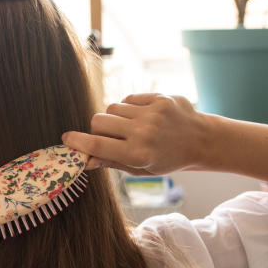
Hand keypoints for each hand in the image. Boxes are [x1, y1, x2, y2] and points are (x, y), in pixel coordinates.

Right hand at [62, 93, 211, 174]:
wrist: (201, 140)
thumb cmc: (168, 159)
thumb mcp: (141, 169)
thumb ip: (112, 162)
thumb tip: (85, 159)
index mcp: (138, 154)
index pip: (97, 144)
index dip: (78, 142)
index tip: (66, 139)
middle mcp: (143, 132)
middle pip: (98, 121)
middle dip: (96, 128)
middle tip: (106, 136)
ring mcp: (151, 113)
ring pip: (112, 108)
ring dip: (113, 118)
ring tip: (128, 127)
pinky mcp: (158, 98)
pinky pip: (128, 99)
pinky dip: (128, 108)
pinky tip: (141, 117)